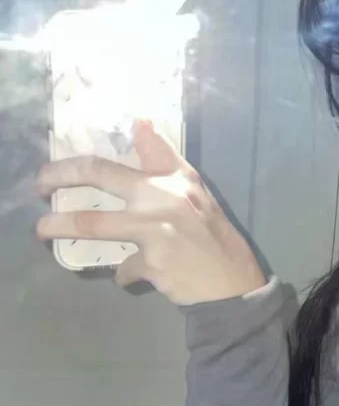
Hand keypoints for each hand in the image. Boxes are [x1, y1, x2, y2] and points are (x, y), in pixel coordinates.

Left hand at [35, 121, 266, 305]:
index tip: (77, 141)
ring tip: (42, 230)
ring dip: (60, 225)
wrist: (231, 283)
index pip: (139, 145)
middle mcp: (162, 196)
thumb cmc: (213, 236)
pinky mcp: (150, 262)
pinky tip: (132, 275)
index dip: (121, 131)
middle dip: (60, 175)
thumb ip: (166, 161)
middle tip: (40, 184)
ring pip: (92, 223)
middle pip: (99, 174)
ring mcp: (154, 230)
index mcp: (175, 178)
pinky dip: (124, 273)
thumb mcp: (195, 193)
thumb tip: (140, 122)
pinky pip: (122, 268)